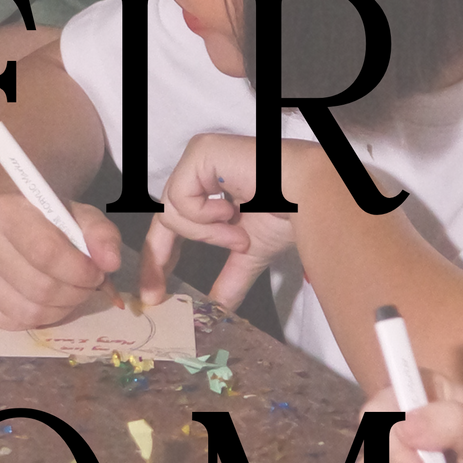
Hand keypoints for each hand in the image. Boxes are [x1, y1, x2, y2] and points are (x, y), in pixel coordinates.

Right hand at [0, 191, 121, 328]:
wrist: (9, 223)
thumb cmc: (48, 221)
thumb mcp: (79, 216)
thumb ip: (101, 234)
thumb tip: (110, 263)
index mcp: (6, 212)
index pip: (47, 253)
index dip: (80, 271)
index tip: (97, 274)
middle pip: (40, 288)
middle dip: (75, 294)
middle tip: (87, 286)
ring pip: (29, 312)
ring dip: (61, 310)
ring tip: (70, 293)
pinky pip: (13, 324)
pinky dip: (39, 319)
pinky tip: (45, 300)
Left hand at [138, 130, 301, 309]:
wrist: (309, 196)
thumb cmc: (288, 214)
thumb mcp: (247, 254)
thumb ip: (228, 278)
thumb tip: (215, 310)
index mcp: (209, 191)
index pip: (171, 226)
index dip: (160, 259)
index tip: (154, 294)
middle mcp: (199, 170)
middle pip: (162, 219)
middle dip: (158, 259)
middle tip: (155, 295)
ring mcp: (198, 159)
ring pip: (172, 212)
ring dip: (207, 234)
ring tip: (239, 234)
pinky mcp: (200, 151)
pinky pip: (181, 196)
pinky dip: (206, 215)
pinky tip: (233, 208)